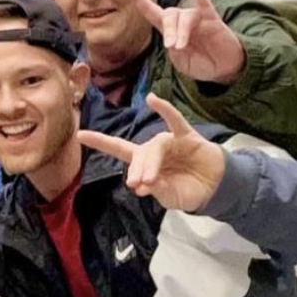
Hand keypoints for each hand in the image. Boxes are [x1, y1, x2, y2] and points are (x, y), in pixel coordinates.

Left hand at [79, 94, 225, 212]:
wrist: (216, 188)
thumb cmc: (187, 191)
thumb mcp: (169, 196)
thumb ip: (156, 190)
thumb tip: (140, 186)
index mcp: (145, 163)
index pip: (119, 150)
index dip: (101, 142)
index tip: (80, 134)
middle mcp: (155, 150)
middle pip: (140, 154)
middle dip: (138, 169)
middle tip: (139, 185)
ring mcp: (171, 142)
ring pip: (156, 146)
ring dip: (151, 162)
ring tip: (152, 180)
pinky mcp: (188, 137)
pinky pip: (175, 121)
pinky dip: (165, 110)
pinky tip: (153, 100)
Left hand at [116, 0, 245, 84]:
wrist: (223, 68)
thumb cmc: (201, 63)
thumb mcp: (182, 63)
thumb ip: (174, 53)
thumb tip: (173, 42)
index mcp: (170, 31)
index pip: (152, 12)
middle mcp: (182, 21)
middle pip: (169, 15)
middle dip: (169, 30)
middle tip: (171, 46)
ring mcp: (197, 18)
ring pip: (184, 16)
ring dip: (181, 31)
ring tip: (182, 46)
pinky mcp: (213, 19)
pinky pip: (204, 3)